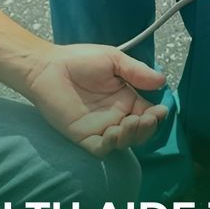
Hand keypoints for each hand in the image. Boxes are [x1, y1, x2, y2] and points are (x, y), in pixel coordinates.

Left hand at [20, 44, 168, 156]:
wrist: (47, 67)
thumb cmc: (79, 60)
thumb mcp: (113, 59)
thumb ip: (136, 71)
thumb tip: (162, 81)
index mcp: (126, 99)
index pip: (148, 113)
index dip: (157, 115)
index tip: (160, 110)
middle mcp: (116, 116)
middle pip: (140, 131)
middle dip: (148, 128)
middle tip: (145, 118)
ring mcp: (100, 128)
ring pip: (124, 143)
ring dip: (132, 136)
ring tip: (130, 122)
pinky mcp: (84, 137)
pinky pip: (101, 149)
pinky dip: (110, 145)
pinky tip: (112, 132)